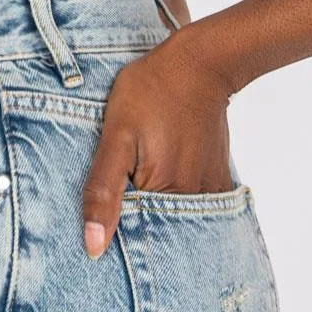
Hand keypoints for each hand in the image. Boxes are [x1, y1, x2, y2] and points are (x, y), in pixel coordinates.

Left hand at [82, 32, 234, 258]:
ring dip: (158, 213)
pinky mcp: (217, 178)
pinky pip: (195, 205)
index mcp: (163, 194)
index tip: (99, 226)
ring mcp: (210, 190)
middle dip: (136, 228)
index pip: (133, 238)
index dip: (114, 236)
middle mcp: (193, 201)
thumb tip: (94, 248)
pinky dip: (177, 201)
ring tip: (143, 177)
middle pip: (157, 231)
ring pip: (176, 219)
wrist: (199, 63)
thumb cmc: (151, 92)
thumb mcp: (115, 136)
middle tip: (122, 186)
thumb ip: (103, 192)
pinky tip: (163, 177)